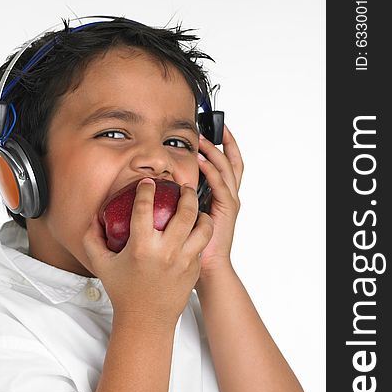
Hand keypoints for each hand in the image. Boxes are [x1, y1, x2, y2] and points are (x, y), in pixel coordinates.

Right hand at [83, 179, 213, 326]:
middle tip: (183, 188)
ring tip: (196, 207)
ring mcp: (184, 261)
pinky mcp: (194, 269)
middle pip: (185, 211)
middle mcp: (166, 252)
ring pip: (203, 227)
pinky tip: (195, 228)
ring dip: (201, 213)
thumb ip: (92, 239)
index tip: (148, 183)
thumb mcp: (101, 265)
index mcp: (141, 247)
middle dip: (186, 194)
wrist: (146, 320)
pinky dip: (201, 232)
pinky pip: (202, 244)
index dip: (146, 189)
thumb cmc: (123, 292)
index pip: (144, 207)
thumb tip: (94, 218)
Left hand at [195, 123, 243, 279]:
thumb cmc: (193, 243)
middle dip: (223, 141)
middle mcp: (228, 194)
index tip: (209, 129)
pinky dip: (211, 171)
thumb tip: (158, 185)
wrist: (205, 266)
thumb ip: (180, 199)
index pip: (226, 163)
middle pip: (232, 160)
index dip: (222, 145)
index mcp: (221, 194)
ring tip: (201, 139)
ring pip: (227, 167)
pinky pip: (220, 184)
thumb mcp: (186, 215)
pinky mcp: (227, 209)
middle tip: (208, 126)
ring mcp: (229, 200)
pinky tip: (200, 161)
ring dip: (214, 151)